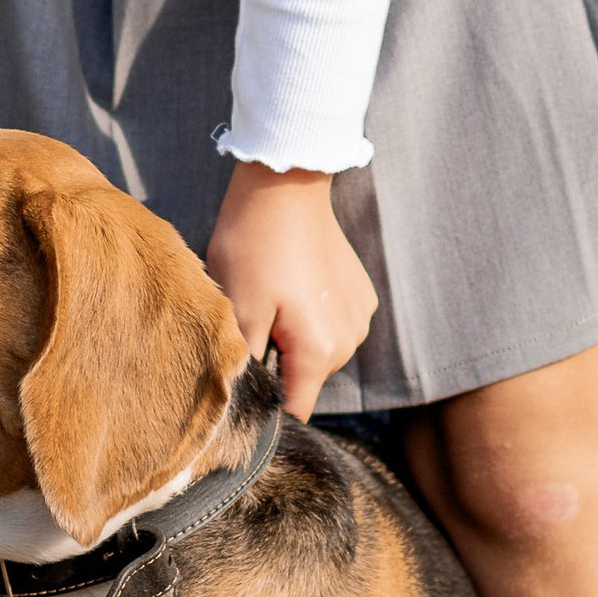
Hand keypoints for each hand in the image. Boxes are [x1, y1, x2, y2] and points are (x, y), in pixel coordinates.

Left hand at [205, 162, 376, 422]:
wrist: (285, 185)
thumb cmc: (254, 246)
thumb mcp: (237, 310)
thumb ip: (245, 368)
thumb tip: (245, 406)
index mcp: (319, 353)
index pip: (293, 411)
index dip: (263, 407)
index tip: (241, 386)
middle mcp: (349, 342)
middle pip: (303, 380)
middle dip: (274, 364)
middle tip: (248, 323)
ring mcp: (359, 317)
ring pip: (316, 352)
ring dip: (291, 339)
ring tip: (268, 299)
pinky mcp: (360, 294)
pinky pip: (330, 324)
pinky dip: (310, 316)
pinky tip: (290, 285)